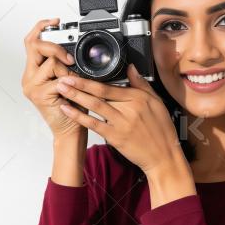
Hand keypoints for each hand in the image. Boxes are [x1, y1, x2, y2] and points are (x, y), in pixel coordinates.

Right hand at [21, 18, 87, 138]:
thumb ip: (65, 64)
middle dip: (56, 47)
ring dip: (66, 70)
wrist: (69, 130)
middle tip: (69, 59)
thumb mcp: (69, 79)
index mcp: (34, 71)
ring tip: (72, 83)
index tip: (55, 21)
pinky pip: (57, 79)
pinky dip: (69, 82)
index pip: (31, 41)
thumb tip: (73, 48)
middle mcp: (29, 77)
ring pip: (49, 61)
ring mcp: (31, 85)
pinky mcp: (38, 94)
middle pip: (35, 46)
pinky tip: (72, 91)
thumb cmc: (72, 106)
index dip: (41, 27)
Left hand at [54, 63, 184, 174]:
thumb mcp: (156, 102)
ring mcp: (121, 123)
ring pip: (94, 105)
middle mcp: (129, 108)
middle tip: (63, 76)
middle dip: (79, 84)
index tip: (78, 73)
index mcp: (138, 98)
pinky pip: (93, 124)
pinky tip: (67, 109)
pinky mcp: (115, 137)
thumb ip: (141, 84)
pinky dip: (79, 116)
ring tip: (61, 88)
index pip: (111, 85)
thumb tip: (131, 68)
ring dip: (76, 96)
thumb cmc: (161, 130)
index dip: (92, 79)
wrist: (162, 156)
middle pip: (99, 93)